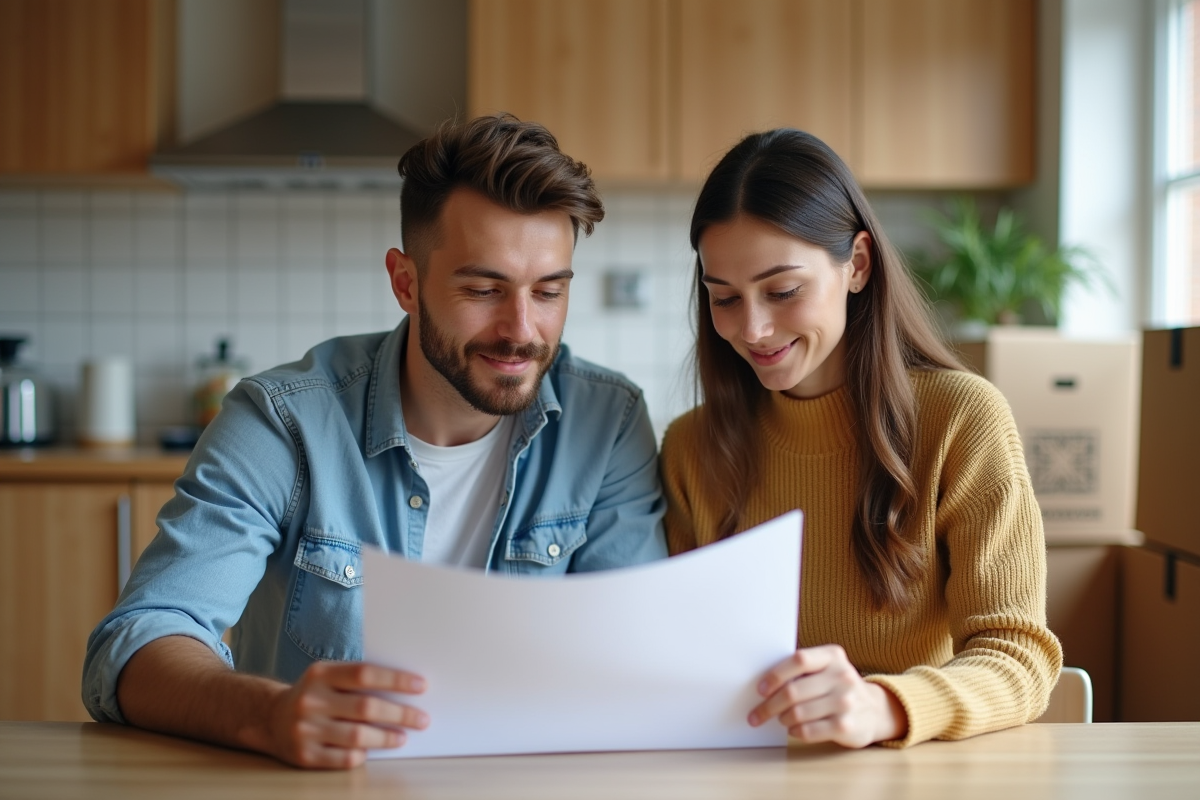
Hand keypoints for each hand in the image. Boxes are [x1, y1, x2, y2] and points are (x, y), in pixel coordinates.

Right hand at [263, 661, 428, 768]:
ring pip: (358, 736)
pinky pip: (343, 758)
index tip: (421, 686)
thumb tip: (406, 689)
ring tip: (403, 736)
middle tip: (422, 719)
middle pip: (365, 707)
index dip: (396, 680)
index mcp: (320, 674)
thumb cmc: (315, 695)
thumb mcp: (328, 677)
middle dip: (400, 714)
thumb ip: (358, 679)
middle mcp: (310, 700)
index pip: (364, 673)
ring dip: (387, 737)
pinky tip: (372, 750)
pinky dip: (362, 754)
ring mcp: (305, 729)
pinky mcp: (304, 756)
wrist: (270, 719)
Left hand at [748, 644, 906, 747]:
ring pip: (798, 713)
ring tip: (780, 719)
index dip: (775, 675)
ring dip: (782, 718)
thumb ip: (802, 670)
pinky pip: (808, 731)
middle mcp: (842, 676)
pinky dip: (795, 731)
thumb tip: (764, 685)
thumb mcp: (827, 669)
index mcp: (833, 656)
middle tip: (756, 715)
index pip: (799, 660)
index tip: (760, 689)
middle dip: (769, 705)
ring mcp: (846, 702)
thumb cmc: (838, 687)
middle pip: (793, 691)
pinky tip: (793, 729)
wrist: (874, 710)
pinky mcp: (846, 726)